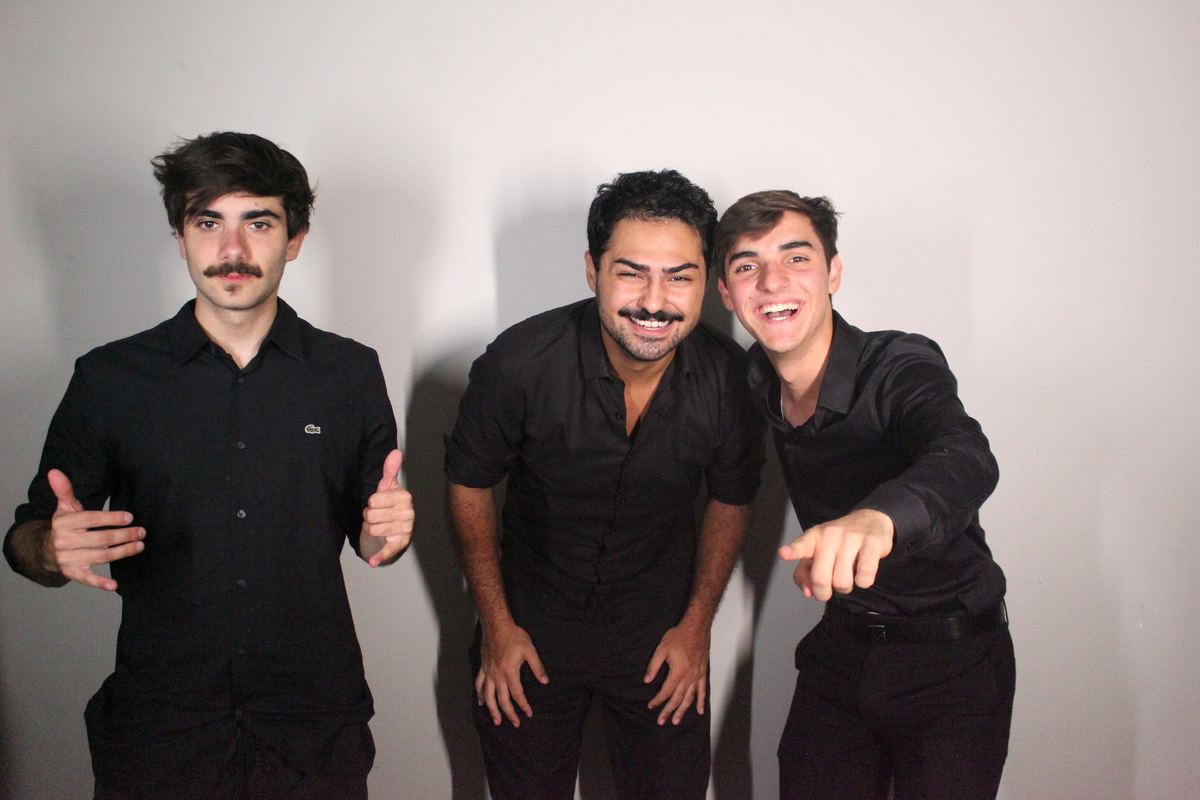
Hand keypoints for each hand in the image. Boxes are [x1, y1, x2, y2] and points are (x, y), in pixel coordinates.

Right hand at [45, 469, 144, 591]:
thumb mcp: (64, 507)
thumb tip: (54, 472)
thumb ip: (64, 490)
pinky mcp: (72, 573)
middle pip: (100, 539)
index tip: (129, 517)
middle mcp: (65, 542)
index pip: (91, 519)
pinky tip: (114, 585)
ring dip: (122, 552)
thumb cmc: (63, 526)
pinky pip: (87, 579)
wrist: (44, 550)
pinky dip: (100, 583)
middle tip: (141, 532)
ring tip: (139, 546)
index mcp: (64, 523)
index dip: (111, 518)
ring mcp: (68, 559)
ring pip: (100, 556)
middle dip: (123, 535)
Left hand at [362, 449, 414, 566]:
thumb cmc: (390, 502)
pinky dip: (379, 556)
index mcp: (404, 497)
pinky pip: (387, 550)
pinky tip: (373, 561)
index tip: (377, 503)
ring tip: (379, 524)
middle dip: (369, 516)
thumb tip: (395, 452)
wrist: (396, 521)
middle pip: (370, 516)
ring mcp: (404, 529)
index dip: (370, 503)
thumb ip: (390, 469)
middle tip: (377, 515)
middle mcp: (408, 514)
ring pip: (372, 530)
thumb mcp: (388, 485)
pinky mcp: (400, 544)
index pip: (373, 501)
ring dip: (370, 528)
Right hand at [475, 622, 548, 726]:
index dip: (523, 706)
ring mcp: (488, 673)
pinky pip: (479, 685)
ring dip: (492, 710)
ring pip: (488, 696)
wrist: (497, 626)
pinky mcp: (483, 668)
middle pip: (502, 700)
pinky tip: (481, 702)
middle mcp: (497, 676)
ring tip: (496, 721)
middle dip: (509, 714)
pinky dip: (479, 695)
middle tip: (515, 724)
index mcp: (510, 672)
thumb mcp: (530, 650)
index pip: (517, 695)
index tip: (528, 714)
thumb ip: (537, 667)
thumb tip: (545, 681)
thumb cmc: (515, 636)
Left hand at [645, 620, 708, 724]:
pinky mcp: (703, 673)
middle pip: (677, 699)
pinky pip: (702, 691)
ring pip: (689, 698)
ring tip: (676, 721)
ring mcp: (697, 676)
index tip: (651, 706)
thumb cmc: (678, 636)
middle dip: (668, 711)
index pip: (666, 691)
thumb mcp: (661, 649)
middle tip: (661, 721)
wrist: (696, 628)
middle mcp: (688, 677)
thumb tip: (646, 680)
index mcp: (677, 672)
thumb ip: (653, 666)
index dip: (658, 700)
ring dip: (682, 711)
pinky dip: (701, 702)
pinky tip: (699, 711)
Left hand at [778, 509, 893, 601]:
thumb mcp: (817, 552)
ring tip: (847, 578)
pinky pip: (865, 574)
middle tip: (829, 590)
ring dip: (845, 588)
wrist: (870, 521)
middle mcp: (831, 534)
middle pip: (820, 578)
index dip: (792, 551)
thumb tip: (808, 593)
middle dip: (823, 593)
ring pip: (842, 581)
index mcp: (814, 536)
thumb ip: (805, 573)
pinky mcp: (872, 543)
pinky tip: (862, 576)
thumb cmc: (839, 543)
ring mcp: (852, 537)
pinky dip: (863, 582)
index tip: (783, 554)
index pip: (801, 545)